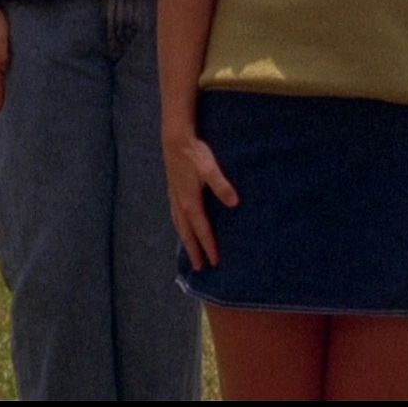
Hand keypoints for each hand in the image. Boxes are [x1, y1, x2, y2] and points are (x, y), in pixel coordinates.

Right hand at [164, 131, 238, 271]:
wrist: (175, 138)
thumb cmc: (195, 152)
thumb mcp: (210, 167)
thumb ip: (222, 185)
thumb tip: (234, 203)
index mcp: (190, 202)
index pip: (201, 229)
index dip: (208, 246)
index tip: (214, 261)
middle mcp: (180, 203)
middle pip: (187, 233)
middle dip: (194, 250)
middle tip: (200, 268)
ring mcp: (174, 196)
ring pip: (179, 225)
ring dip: (185, 240)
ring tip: (190, 252)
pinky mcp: (173, 189)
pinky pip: (175, 215)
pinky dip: (180, 226)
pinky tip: (182, 225)